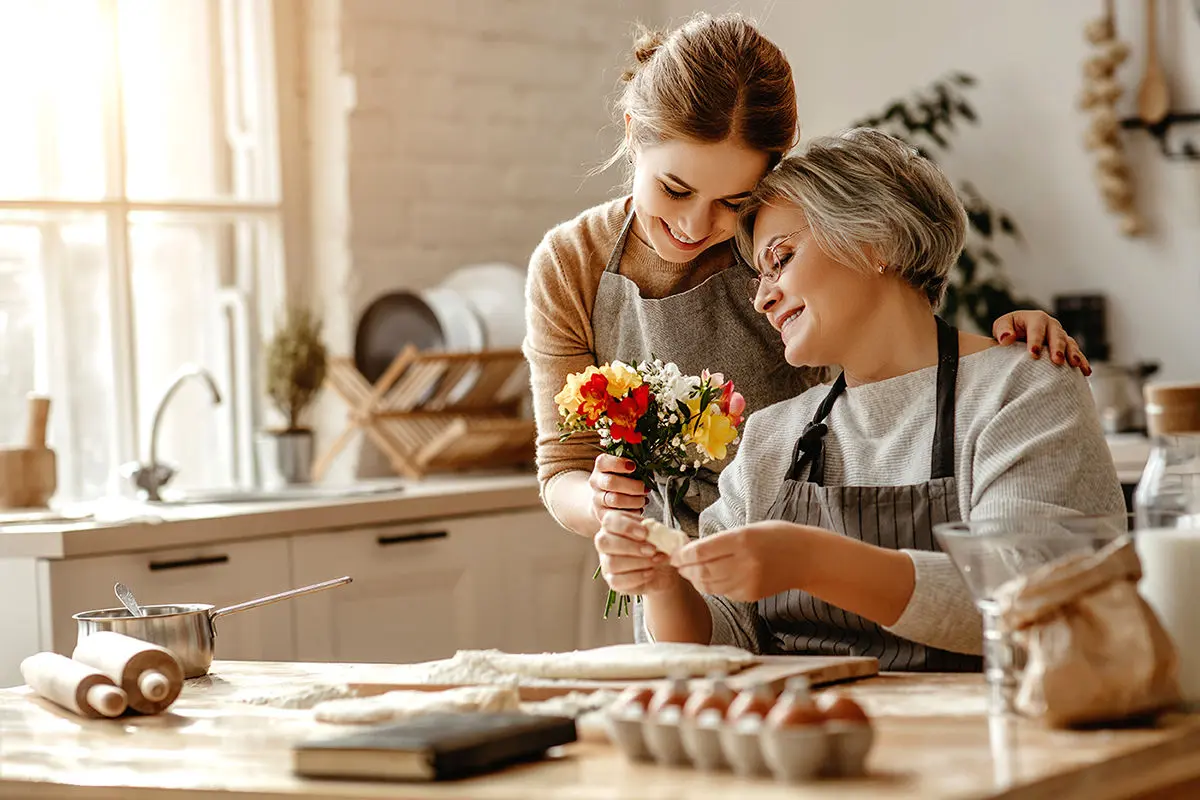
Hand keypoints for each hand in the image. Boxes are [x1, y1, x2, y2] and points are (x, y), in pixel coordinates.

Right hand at [588, 454, 648, 522]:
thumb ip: (632, 465)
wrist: (602, 500)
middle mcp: (596, 482)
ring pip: (615, 500)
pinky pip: (619, 514)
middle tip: (645, 488)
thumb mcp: (622, 470)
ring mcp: (597, 499)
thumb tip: (649, 465)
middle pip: (610, 482)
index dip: (618, 463)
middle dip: (633, 486)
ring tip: (644, 500)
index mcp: (600, 468)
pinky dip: (633, 512)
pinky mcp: (602, 514)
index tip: (633, 466)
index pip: (603, 462)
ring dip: (635, 500)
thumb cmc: (620, 481)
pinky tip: (639, 509)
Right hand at [594, 510, 677, 595]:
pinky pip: (618, 580)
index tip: (645, 533)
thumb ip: (652, 529)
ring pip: (612, 563)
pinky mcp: (612, 580)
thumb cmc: (657, 545)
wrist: (663, 567)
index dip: (626, 527)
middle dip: (630, 546)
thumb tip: (651, 529)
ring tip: (655, 560)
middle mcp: (605, 543)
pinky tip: (651, 572)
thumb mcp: (658, 533)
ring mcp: (606, 563)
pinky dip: (638, 577)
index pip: (609, 521)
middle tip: (652, 550)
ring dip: (638, 562)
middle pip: (604, 542)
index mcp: (614, 525)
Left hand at [670, 521, 800, 602]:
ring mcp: (748, 582)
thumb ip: (721, 541)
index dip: (682, 555)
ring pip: (709, 585)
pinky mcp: (751, 595)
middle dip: (685, 569)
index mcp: (742, 540)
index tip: (674, 554)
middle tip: (677, 564)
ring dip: (695, 579)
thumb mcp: (748, 529)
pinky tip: (710, 578)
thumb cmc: (776, 537)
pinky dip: (712, 586)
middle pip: (702, 571)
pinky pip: (723, 592)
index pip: (700, 552)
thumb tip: (691, 550)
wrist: (806, 558)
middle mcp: (744, 563)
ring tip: (689, 571)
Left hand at [992, 311, 1090, 375]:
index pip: (1036, 328)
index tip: (1033, 354)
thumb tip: (1006, 339)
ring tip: (1075, 364)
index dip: (1035, 340)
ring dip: (1073, 354)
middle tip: (1057, 361)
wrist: (1018, 334)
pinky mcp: (1066, 347)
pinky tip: (1086, 371)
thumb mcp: (1002, 326)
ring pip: (1069, 343)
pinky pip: (1076, 353)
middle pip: (1056, 335)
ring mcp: (1061, 336)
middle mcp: (1051, 325)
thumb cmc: (1008, 330)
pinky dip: (1082, 361)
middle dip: (1057, 348)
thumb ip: (1003, 331)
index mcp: (1035, 318)